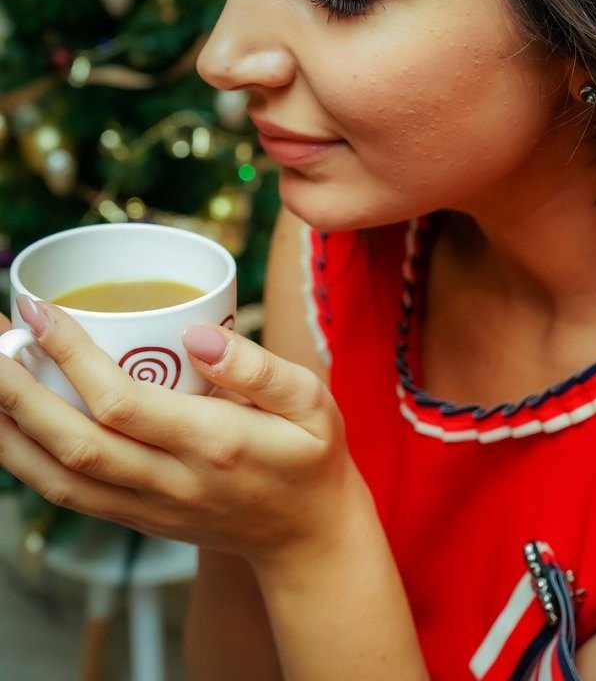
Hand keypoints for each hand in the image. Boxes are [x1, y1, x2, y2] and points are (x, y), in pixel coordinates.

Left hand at [0, 299, 361, 569]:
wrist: (309, 539)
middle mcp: (171, 483)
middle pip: (73, 443)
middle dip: (17, 390)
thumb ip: (257, 367)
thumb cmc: (311, 458)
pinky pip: (69, 495)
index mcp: (214, 445)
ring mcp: (149, 508)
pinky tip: (9, 425)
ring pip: (58, 478)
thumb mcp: (311, 402)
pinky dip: (27, 462)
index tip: (38, 310)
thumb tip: (195, 332)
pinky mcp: (137, 518)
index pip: (122, 402)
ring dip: (8, 430)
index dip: (71, 355)